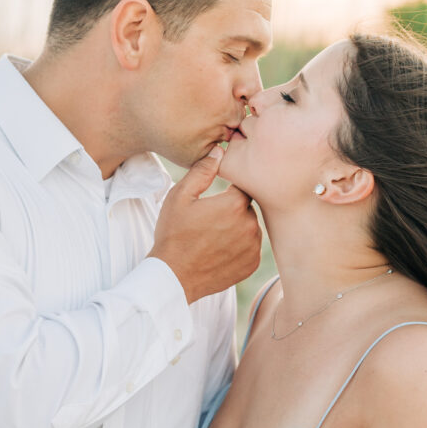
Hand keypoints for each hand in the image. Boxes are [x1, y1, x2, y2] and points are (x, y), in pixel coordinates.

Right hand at [149, 146, 261, 303]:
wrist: (173, 276)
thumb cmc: (173, 234)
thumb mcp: (179, 197)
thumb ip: (202, 171)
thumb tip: (219, 151)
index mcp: (234, 205)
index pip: (242, 187)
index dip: (229, 190)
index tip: (215, 198)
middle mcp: (250, 225)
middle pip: (247, 208)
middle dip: (232, 210)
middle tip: (210, 220)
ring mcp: (253, 247)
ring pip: (250, 227)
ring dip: (237, 228)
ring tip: (213, 236)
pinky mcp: (252, 264)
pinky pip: (251, 247)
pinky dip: (240, 247)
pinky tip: (219, 250)